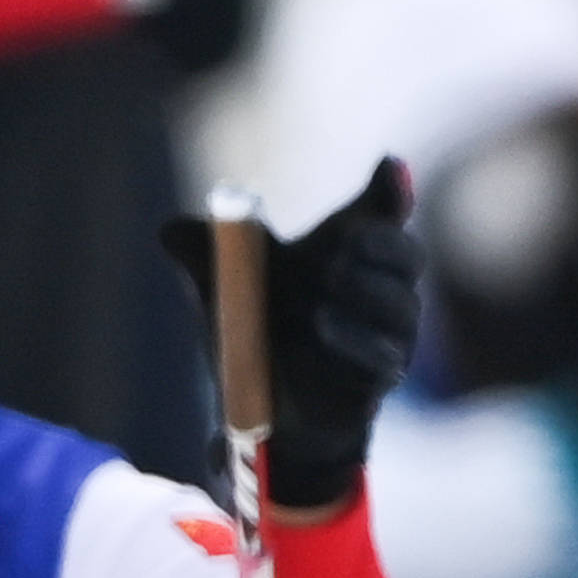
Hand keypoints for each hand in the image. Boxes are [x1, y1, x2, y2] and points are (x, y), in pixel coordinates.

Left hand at [164, 159, 422, 512]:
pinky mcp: (380, 379)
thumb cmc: (255, 333)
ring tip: (325, 292)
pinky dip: (357, 340)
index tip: (385, 167)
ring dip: (365, 293)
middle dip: (380, 245)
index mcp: (350, 252)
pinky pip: (384, 357)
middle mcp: (382, 288)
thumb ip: (209, 254)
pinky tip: (326, 325)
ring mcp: (390, 335)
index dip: (391, 190)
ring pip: (400, 305)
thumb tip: (170, 229)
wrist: (262, 410)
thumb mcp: (226, 290)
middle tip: (340, 247)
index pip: (384, 213)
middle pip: (406, 255)